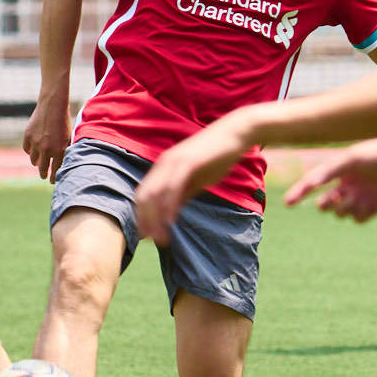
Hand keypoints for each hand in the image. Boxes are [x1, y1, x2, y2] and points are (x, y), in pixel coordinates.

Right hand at [23, 94, 72, 181]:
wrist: (53, 105)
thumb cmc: (63, 122)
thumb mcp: (68, 138)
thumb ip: (65, 152)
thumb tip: (64, 165)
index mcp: (59, 150)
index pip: (56, 170)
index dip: (54, 177)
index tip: (52, 181)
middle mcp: (47, 149)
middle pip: (43, 168)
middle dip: (44, 174)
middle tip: (44, 176)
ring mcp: (36, 142)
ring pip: (33, 160)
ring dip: (36, 163)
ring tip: (38, 163)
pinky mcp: (28, 136)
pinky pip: (27, 149)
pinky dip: (29, 151)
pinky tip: (33, 151)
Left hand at [134, 118, 249, 243]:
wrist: (235, 134)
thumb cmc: (217, 157)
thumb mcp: (196, 180)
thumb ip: (182, 195)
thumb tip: (170, 214)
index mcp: (163, 167)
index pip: (143, 195)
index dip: (141, 216)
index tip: (145, 236)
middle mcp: (163, 164)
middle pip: (144, 196)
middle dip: (145, 221)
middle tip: (152, 242)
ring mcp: (173, 162)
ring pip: (155, 194)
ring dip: (156, 219)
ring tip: (162, 239)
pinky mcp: (187, 162)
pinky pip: (173, 188)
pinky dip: (169, 206)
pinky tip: (171, 222)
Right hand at [282, 131, 376, 221]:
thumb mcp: (352, 158)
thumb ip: (330, 170)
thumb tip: (311, 183)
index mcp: (339, 169)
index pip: (314, 183)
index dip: (299, 192)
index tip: (287, 203)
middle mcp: (347, 184)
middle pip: (325, 203)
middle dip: (325, 205)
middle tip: (332, 199)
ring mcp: (360, 196)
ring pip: (340, 213)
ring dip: (344, 208)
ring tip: (356, 197)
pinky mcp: (374, 208)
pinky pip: (358, 219)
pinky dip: (359, 214)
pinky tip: (369, 203)